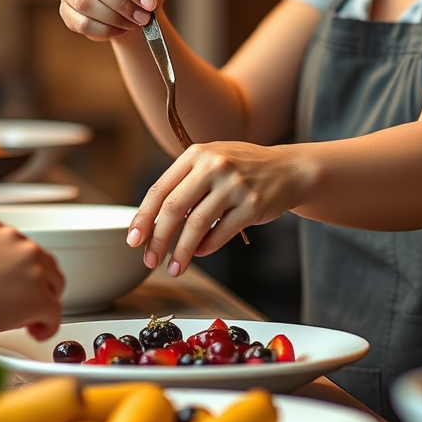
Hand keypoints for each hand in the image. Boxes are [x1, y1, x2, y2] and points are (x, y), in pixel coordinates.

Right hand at [59, 0, 169, 41]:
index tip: (149, 2)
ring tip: (134, 22)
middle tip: (144, 17)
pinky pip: (80, 23)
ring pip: (85, 4)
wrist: (134, 5)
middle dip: (124, 4)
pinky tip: (120, 29)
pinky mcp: (65, 8)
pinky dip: (104, 30)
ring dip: (114, 18)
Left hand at [125, 142, 310, 276]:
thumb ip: (185, 183)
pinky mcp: (253, 204)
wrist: (288, 169)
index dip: (143, 217)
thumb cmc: (243, 168)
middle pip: (175, 208)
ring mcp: (235, 185)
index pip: (160, 189)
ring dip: (182, 251)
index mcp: (197, 154)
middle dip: (158, 239)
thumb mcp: (212, 161)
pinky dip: (207, 246)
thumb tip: (154, 223)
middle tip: (150, 260)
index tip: (133, 239)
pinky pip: (221, 232)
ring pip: (197, 224)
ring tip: (174, 267)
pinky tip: (200, 253)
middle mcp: (214, 165)